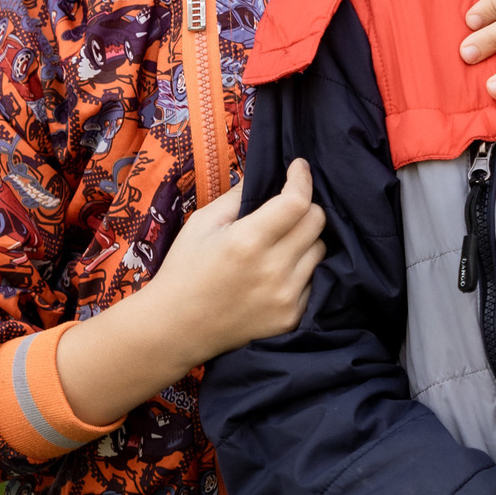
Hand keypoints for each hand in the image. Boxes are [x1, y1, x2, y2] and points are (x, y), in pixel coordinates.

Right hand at [53, 160, 325, 426]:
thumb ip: (239, 196)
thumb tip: (269, 173)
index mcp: (247, 241)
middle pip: (317, 222)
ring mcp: (286, 297)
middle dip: (305, 206)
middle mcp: (273, 269)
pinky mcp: (292, 317)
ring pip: (320, 250)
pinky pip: (315, 280)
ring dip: (306, 239)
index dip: (302, 179)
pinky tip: (279, 271)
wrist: (175, 328)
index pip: (297, 202)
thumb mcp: (202, 223)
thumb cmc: (184, 270)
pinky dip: (303, 269)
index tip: (299, 166)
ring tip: (281, 242)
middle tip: (287, 207)